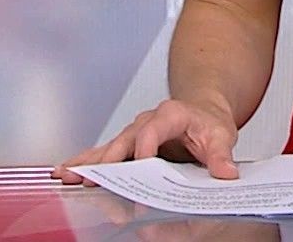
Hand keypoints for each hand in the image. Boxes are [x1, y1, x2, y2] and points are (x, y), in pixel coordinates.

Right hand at [51, 98, 240, 183]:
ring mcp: (133, 133)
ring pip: (107, 148)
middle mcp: (146, 121)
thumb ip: (221, 154)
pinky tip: (66, 171)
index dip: (145, 151)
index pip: (153, 132)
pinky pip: (103, 154)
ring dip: (87, 163)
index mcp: (170, 115)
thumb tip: (226, 173)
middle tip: (95, 182)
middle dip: (109, 164)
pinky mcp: (127, 146)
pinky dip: (85, 163)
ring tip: (67, 175)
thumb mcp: (221, 135)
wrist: (201, 110)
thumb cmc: (208, 122)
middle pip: (123, 142)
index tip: (141, 170)